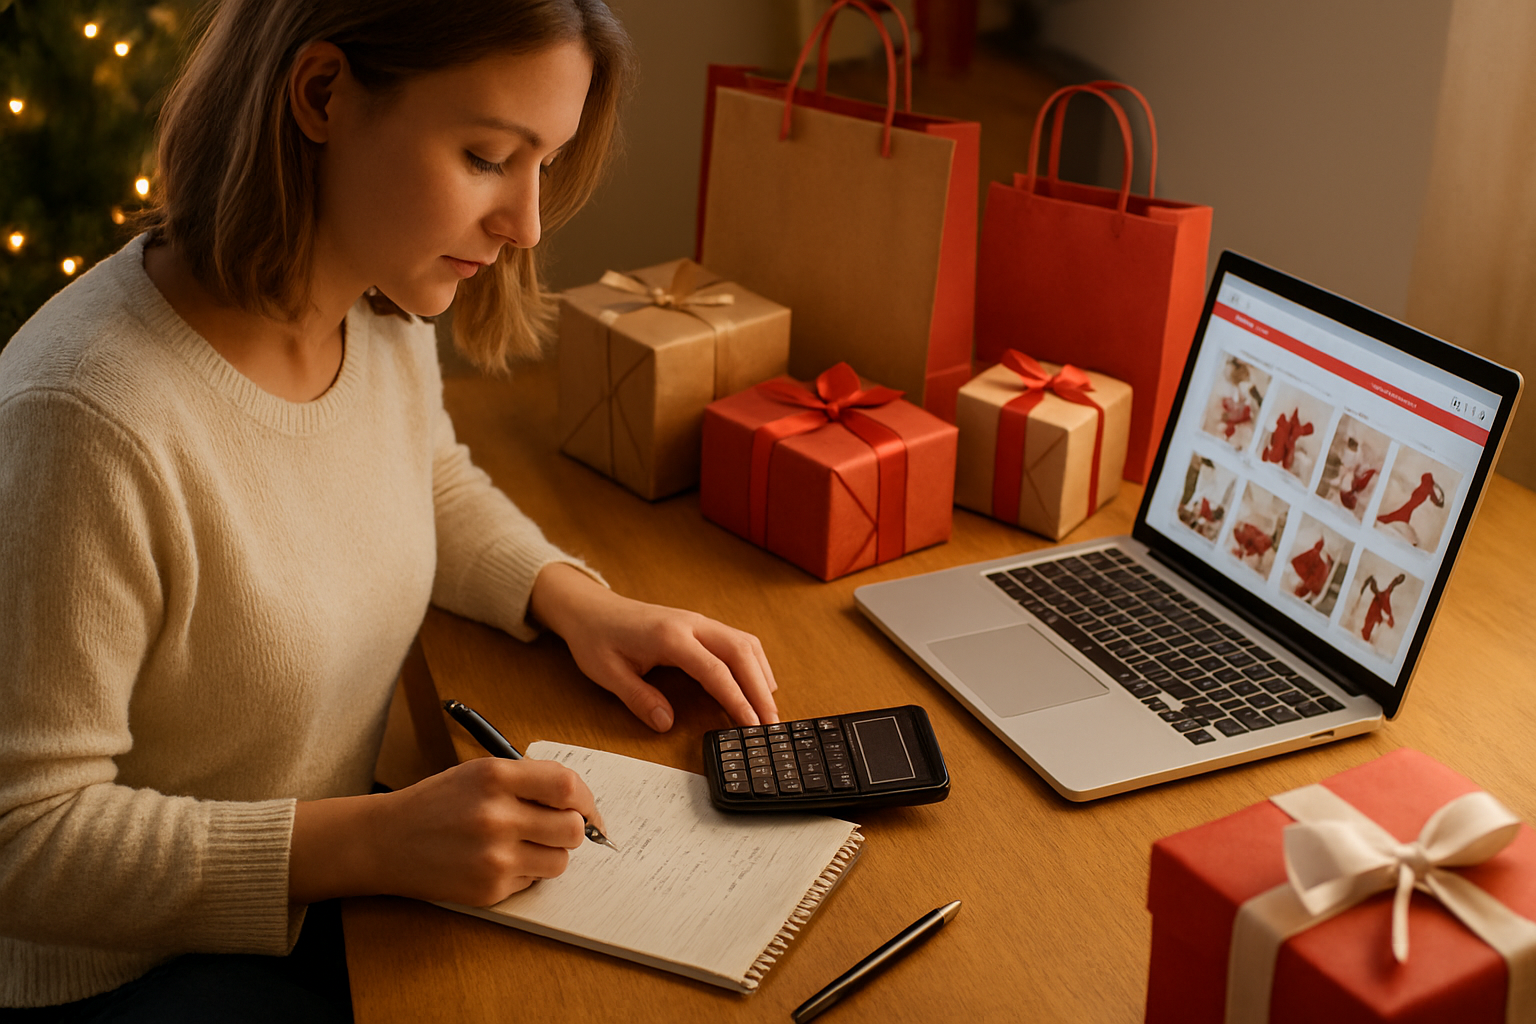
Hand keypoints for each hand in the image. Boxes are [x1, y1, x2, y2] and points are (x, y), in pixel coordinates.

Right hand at [290, 756, 602, 906]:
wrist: (385, 841)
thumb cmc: (437, 803)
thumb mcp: (480, 773)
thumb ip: (529, 780)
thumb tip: (581, 802)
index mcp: (495, 777)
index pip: (568, 786)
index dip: (586, 799)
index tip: (586, 808)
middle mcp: (496, 816)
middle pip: (573, 829)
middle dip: (571, 829)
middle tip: (554, 828)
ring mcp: (493, 857)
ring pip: (560, 861)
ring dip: (550, 854)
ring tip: (523, 845)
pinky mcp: (489, 889)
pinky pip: (532, 882)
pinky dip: (524, 872)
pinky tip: (495, 861)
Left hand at [529, 563, 778, 729]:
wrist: (590, 608)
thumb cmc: (597, 639)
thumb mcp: (607, 673)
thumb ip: (639, 698)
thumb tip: (666, 723)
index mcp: (670, 636)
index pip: (715, 671)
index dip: (738, 700)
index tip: (752, 725)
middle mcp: (691, 624)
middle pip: (741, 653)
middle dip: (760, 690)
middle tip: (771, 723)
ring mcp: (698, 621)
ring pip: (745, 643)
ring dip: (761, 675)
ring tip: (768, 709)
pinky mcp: (700, 625)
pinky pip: (737, 640)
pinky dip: (752, 663)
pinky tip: (756, 684)